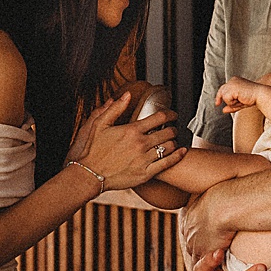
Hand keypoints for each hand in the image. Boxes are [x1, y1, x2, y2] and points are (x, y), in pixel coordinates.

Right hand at [68, 93, 186, 190]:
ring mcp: (144, 160)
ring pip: (169, 147)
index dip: (170, 114)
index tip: (173, 114)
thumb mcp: (99, 124)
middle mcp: (140, 144)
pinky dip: (177, 156)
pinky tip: (182, 151)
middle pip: (167, 132)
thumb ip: (115, 108)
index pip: (159, 118)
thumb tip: (127, 95)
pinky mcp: (145, 174)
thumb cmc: (93, 150)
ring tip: (173, 140)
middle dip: (173, 128)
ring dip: (174, 141)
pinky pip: (167, 164)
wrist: (88, 175)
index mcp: (132, 130)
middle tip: (173, 128)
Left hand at [215, 76, 261, 113]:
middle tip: (227, 103)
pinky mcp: (232, 88)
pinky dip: (232, 103)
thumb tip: (223, 110)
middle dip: (224, 100)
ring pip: (224, 96)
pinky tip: (240, 100)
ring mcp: (231, 83)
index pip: (223, 88)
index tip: (217, 104)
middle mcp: (232, 80)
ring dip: (231, 102)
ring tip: (241, 101)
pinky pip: (227, 99)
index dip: (219, 96)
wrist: (260, 95)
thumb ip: (231, 106)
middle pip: (221, 92)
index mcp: (235, 81)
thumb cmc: (252, 98)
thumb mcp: (239, 103)